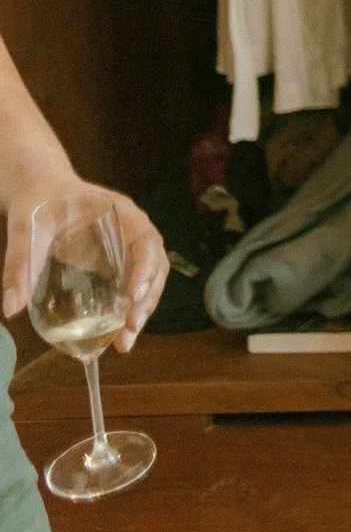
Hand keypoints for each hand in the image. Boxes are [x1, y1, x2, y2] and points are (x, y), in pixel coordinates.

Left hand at [7, 180, 169, 351]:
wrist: (42, 190)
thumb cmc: (39, 202)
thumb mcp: (26, 228)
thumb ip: (19, 265)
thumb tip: (11, 309)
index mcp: (121, 213)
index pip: (146, 240)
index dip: (145, 269)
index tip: (131, 297)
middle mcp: (133, 230)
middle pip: (155, 265)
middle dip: (147, 299)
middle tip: (129, 330)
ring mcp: (129, 246)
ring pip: (150, 279)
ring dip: (143, 309)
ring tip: (125, 341)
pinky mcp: (119, 260)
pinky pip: (135, 284)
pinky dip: (131, 308)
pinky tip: (118, 331)